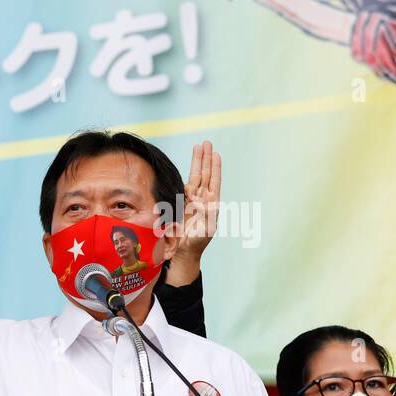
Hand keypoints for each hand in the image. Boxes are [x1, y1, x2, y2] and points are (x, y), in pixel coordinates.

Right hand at [166, 140, 220, 284]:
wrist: (184, 254)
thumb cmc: (196, 244)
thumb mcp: (206, 230)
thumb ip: (206, 214)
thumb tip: (200, 199)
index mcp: (211, 205)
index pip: (213, 182)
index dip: (214, 168)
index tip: (215, 153)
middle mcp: (202, 201)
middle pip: (204, 175)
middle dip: (205, 159)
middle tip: (206, 142)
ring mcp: (191, 202)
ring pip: (194, 178)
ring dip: (197, 163)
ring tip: (198, 147)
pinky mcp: (180, 206)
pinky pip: (184, 188)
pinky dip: (186, 177)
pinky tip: (190, 168)